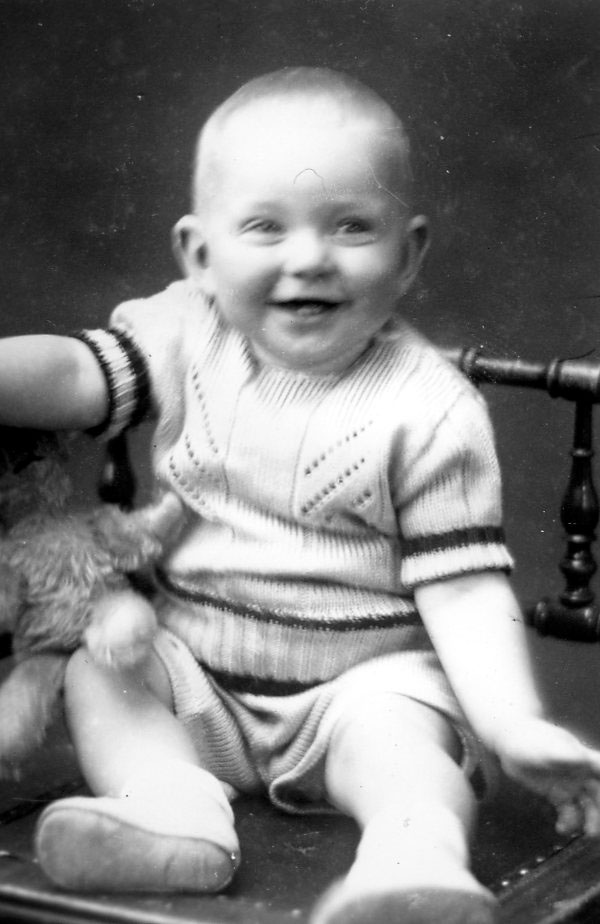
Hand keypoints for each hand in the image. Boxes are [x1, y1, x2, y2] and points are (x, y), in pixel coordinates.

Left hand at [497, 716, 599, 836]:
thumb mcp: (546, 749)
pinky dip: (568, 822)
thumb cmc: (528, 740)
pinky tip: (560, 828)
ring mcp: (568, 784)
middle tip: (596, 830)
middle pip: (598, 794)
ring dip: (591, 821)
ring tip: (588, 834)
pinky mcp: (556, 794)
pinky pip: (568, 812)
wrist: (508, 739)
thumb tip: (583, 759)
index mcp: (582, 757)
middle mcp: (579, 772)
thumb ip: (565, 756)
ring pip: (587, 806)